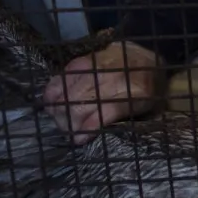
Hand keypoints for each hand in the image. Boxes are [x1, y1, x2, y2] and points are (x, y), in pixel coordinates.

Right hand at [42, 41, 162, 143]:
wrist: (144, 58)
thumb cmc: (145, 89)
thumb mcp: (142, 107)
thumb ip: (118, 117)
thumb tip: (86, 134)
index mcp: (134, 93)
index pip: (105, 112)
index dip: (87, 128)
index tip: (78, 139)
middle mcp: (114, 79)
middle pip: (80, 105)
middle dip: (69, 122)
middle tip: (67, 130)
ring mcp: (97, 68)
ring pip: (68, 93)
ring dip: (59, 111)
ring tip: (60, 120)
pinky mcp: (84, 60)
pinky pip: (61, 78)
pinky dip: (53, 93)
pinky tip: (52, 103)